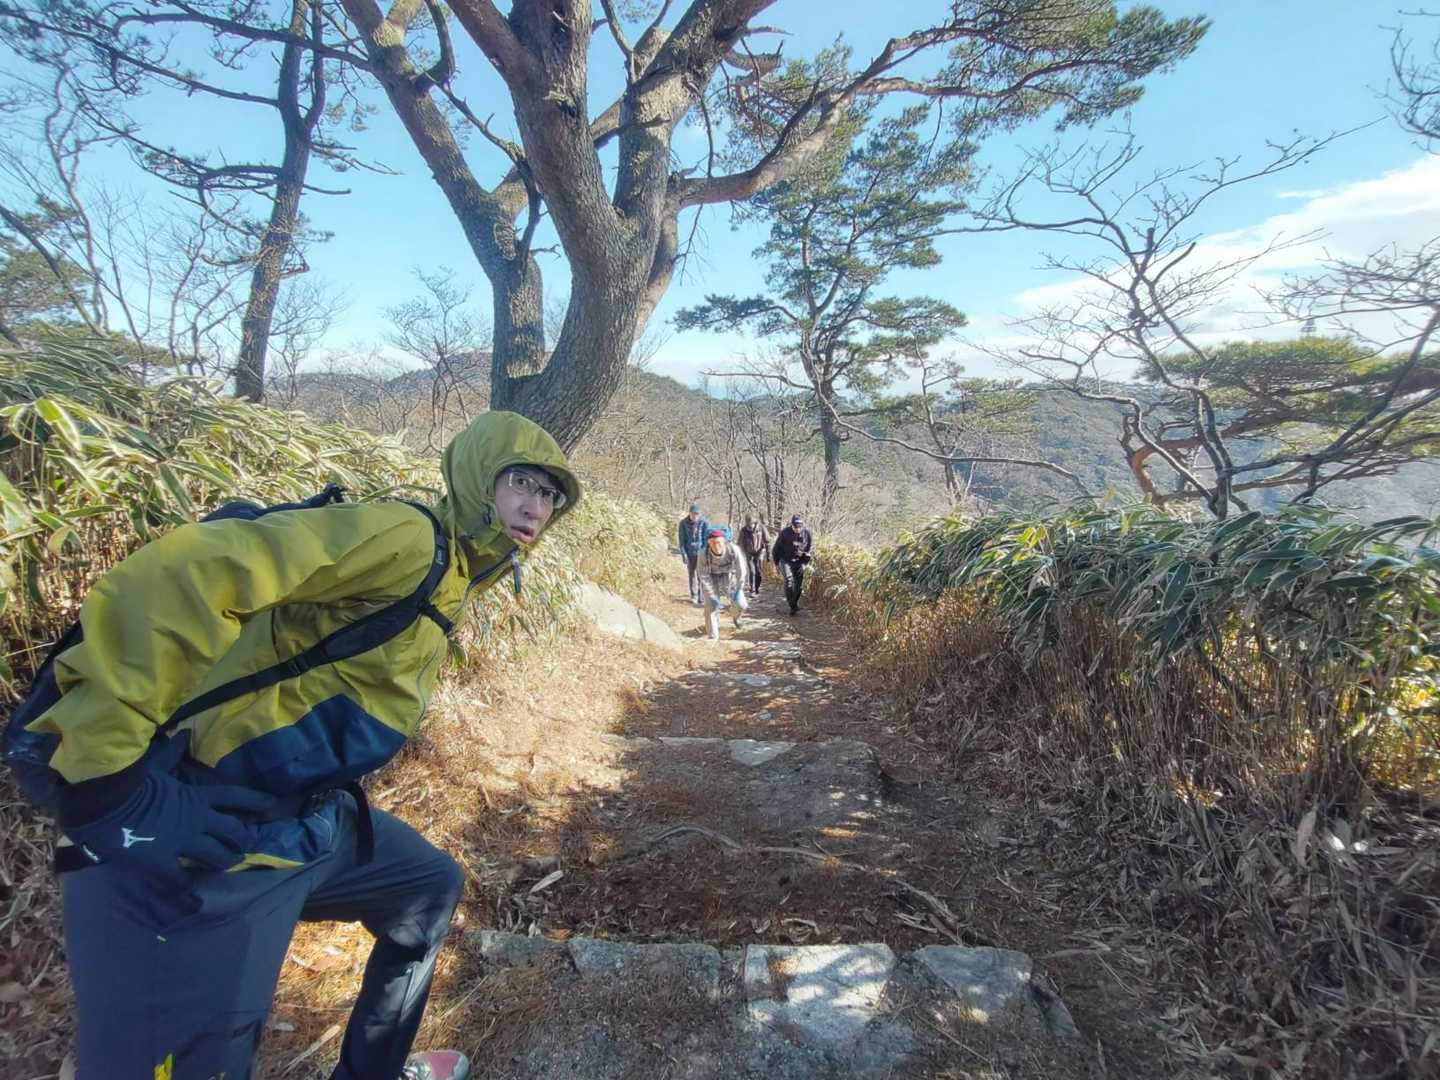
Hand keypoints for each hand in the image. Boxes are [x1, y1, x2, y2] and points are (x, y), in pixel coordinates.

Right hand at [64, 772, 275, 888]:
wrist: (104, 801)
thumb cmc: (128, 779)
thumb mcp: (155, 763)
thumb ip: (172, 752)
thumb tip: (183, 734)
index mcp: (195, 796)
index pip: (234, 795)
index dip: (254, 800)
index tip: (271, 804)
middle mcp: (196, 819)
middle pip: (232, 829)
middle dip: (243, 838)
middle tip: (249, 845)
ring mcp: (182, 841)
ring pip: (216, 855)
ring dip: (226, 860)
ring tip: (231, 864)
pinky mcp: (162, 861)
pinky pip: (181, 879)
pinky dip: (187, 889)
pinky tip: (194, 896)